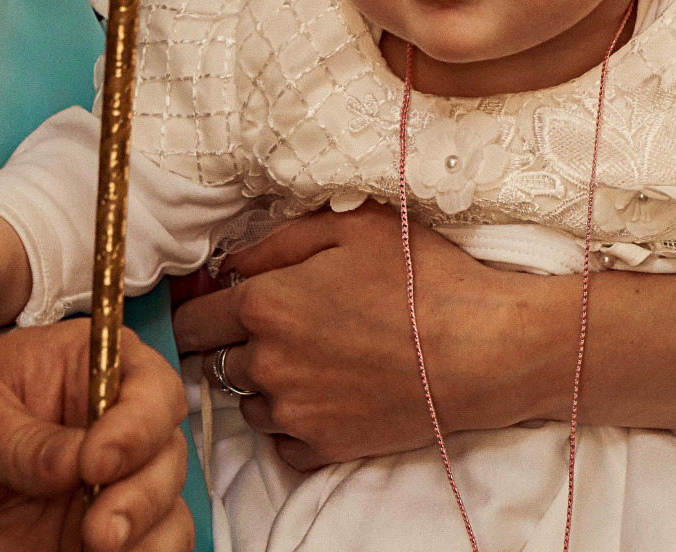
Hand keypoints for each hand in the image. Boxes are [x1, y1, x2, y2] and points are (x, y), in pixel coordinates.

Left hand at [0, 320, 192, 551]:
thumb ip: (18, 439)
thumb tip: (75, 461)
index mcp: (87, 366)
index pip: (148, 384)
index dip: (137, 424)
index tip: (97, 463)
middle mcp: (113, 421)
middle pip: (168, 450)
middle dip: (142, 493)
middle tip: (98, 530)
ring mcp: (112, 481)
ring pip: (167, 505)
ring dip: (146, 532)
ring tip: (96, 550)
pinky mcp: (102, 534)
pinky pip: (152, 547)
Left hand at [172, 203, 535, 470]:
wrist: (483, 348)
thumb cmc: (422, 278)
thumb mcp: (352, 227)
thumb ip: (278, 240)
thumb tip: (232, 265)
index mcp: (267, 304)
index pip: (192, 319)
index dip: (198, 309)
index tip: (212, 307)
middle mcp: (268, 364)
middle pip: (214, 361)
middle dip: (232, 343)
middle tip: (277, 326)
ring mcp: (295, 413)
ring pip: (247, 402)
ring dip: (264, 383)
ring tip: (314, 357)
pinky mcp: (324, 447)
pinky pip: (283, 440)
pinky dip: (296, 419)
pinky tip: (331, 391)